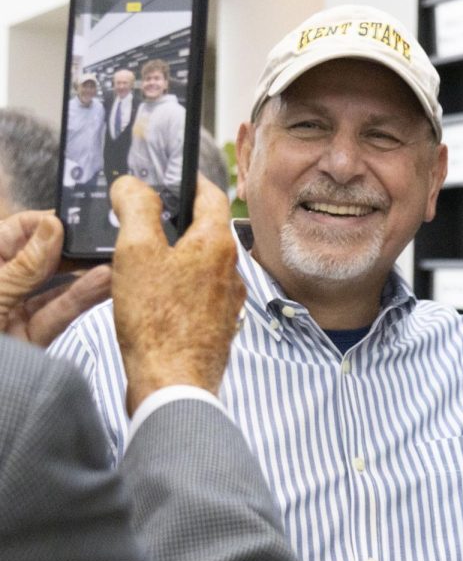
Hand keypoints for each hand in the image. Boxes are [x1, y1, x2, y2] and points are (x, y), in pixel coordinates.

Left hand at [0, 211, 110, 344]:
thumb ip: (23, 265)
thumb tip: (52, 227)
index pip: (16, 230)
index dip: (45, 223)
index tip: (75, 220)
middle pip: (41, 257)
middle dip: (72, 248)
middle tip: (103, 238)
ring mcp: (13, 311)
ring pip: (53, 286)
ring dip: (84, 273)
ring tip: (114, 260)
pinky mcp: (30, 337)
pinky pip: (58, 313)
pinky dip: (82, 299)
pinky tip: (105, 283)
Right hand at [110, 175, 244, 414]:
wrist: (173, 384)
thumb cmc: (157, 321)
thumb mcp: (137, 252)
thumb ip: (137, 209)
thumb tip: (132, 184)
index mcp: (217, 244)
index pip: (212, 194)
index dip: (188, 180)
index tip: (169, 176)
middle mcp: (231, 268)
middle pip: (206, 228)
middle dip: (178, 218)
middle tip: (147, 215)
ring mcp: (227, 298)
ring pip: (202, 261)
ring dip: (177, 252)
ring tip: (144, 255)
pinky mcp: (217, 323)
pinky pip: (199, 291)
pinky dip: (179, 283)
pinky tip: (154, 294)